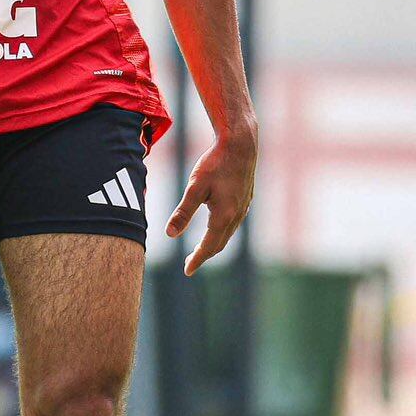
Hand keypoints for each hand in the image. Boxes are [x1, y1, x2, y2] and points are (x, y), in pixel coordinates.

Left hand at [167, 121, 257, 274]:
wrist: (240, 145)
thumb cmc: (215, 163)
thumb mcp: (195, 187)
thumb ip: (183, 212)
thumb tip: (170, 235)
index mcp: (223, 216)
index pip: (209, 246)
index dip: (197, 260)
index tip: (188, 271)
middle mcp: (236, 215)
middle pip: (219, 244)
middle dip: (204, 255)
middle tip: (189, 264)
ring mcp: (243, 208)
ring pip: (228, 234)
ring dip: (214, 244)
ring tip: (200, 249)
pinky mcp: (246, 199)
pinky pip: (234, 223)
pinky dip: (222, 232)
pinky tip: (216, 228)